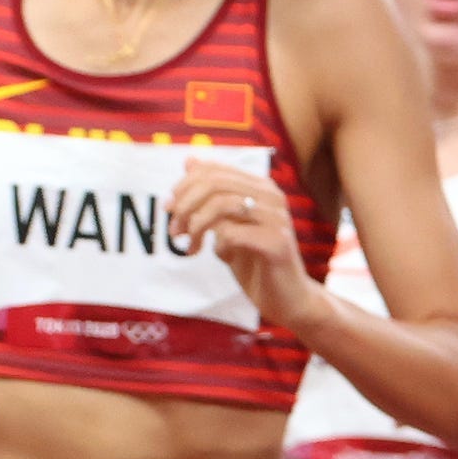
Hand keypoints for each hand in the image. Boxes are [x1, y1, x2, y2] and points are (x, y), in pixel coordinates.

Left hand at [167, 159, 318, 328]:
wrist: (288, 298)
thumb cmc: (255, 262)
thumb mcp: (226, 225)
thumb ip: (210, 196)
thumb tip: (189, 159)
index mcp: (259, 186)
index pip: (213, 170)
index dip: (184, 187)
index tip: (169, 209)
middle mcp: (271, 196)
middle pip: (214, 184)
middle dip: (185, 206)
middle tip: (174, 231)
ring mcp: (277, 218)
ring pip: (221, 205)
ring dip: (196, 225)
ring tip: (189, 246)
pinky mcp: (277, 243)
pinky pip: (234, 233)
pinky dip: (218, 244)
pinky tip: (220, 256)